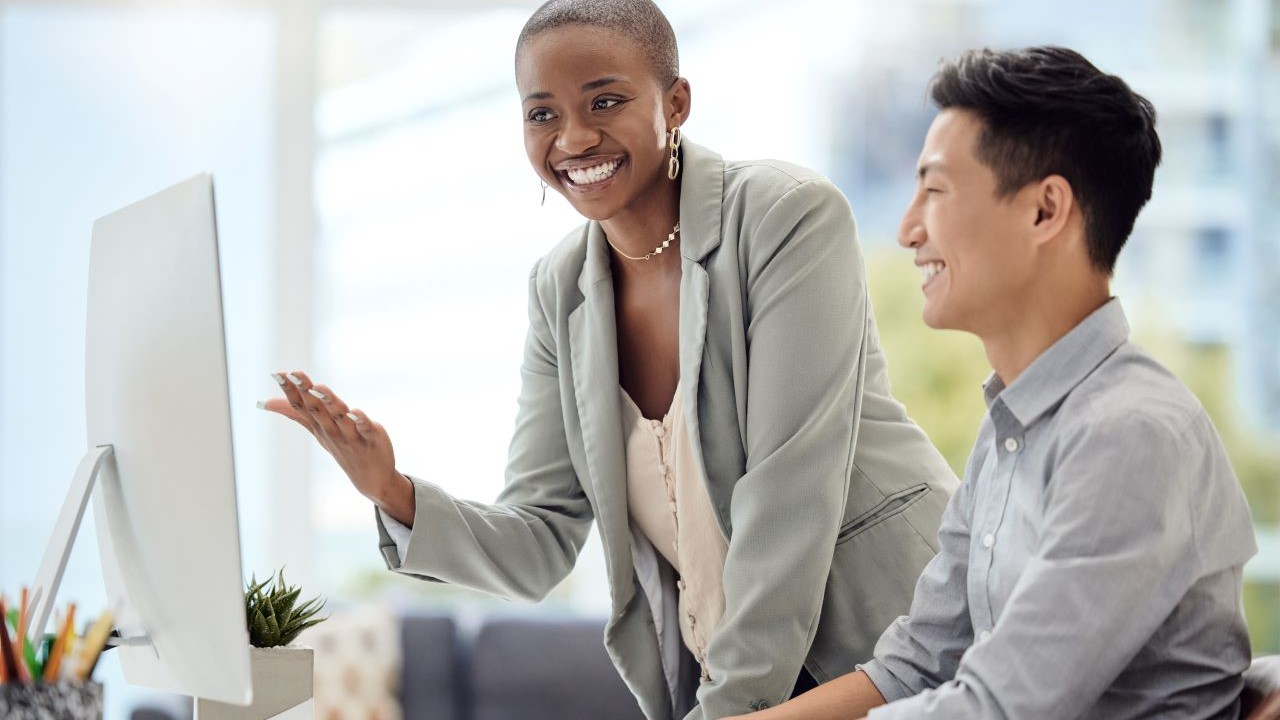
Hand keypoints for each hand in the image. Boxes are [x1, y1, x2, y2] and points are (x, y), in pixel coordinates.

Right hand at [260, 370, 414, 524]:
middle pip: (316, 409)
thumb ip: (296, 414)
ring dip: (329, 402)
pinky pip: (365, 429)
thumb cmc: (341, 448)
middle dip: (306, 391)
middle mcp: (331, 430)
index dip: (290, 390)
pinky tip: (356, 412)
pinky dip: (361, 421)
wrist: (371, 478)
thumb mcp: (316, 431)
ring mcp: (350, 435)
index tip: (277, 374)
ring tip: (320, 387)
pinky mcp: (371, 438)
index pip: (300, 407)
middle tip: (294, 374)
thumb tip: (266, 402)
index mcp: (319, 426)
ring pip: (338, 417)